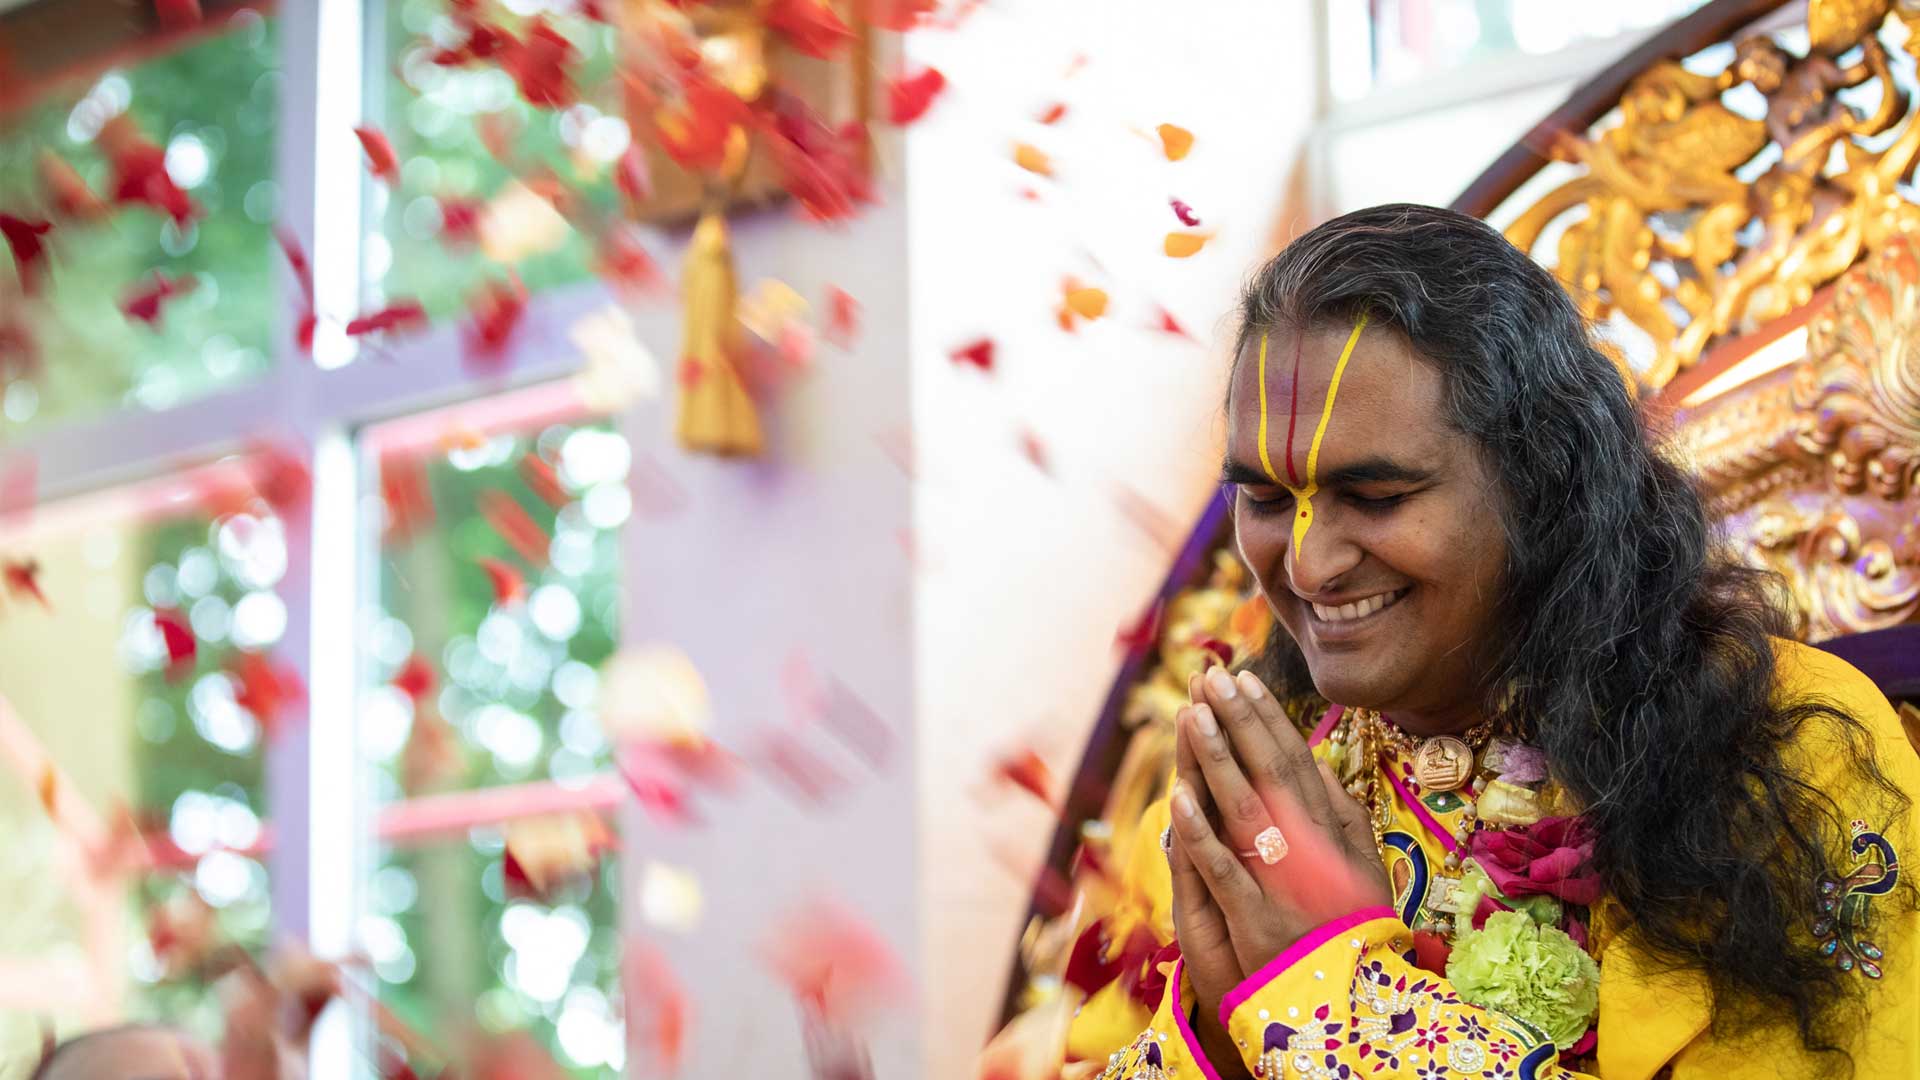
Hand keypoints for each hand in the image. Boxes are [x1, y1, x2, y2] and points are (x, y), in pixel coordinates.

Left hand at [1169, 668, 1389, 1029]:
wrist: (1352, 1005)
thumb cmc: (1350, 929)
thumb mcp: (1360, 869)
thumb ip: (1342, 817)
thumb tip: (1322, 764)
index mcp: (1331, 834)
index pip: (1295, 764)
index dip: (1267, 720)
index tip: (1245, 680)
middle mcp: (1311, 852)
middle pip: (1271, 774)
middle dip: (1240, 722)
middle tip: (1212, 676)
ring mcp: (1284, 885)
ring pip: (1246, 811)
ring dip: (1218, 760)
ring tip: (1194, 713)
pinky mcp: (1257, 921)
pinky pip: (1224, 870)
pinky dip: (1202, 833)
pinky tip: (1179, 797)